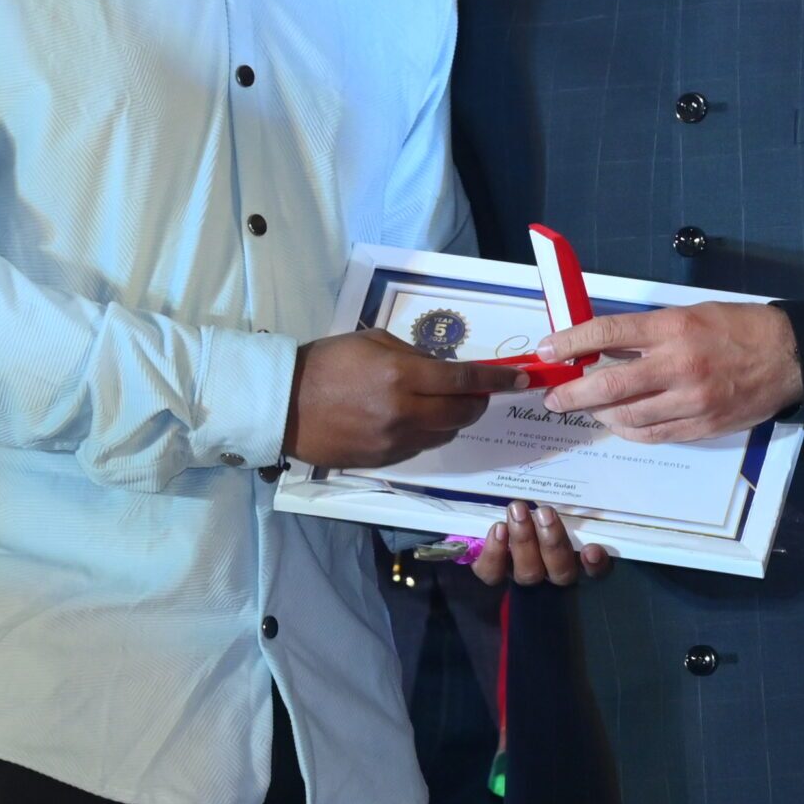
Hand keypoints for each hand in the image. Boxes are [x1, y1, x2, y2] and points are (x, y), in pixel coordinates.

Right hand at [285, 331, 526, 468]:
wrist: (284, 404)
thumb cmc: (326, 362)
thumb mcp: (372, 342)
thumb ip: (413, 356)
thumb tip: (445, 369)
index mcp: (402, 376)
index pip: (464, 379)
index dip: (496, 380)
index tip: (519, 379)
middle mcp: (404, 412)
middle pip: (462, 413)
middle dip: (479, 402)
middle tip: (479, 392)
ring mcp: (395, 441)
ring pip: (444, 434)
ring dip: (453, 419)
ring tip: (443, 404)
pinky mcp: (384, 460)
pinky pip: (420, 447)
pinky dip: (427, 433)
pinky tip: (414, 420)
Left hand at [470, 499, 613, 587]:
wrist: (485, 512)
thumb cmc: (531, 496)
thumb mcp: (552, 492)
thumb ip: (568, 491)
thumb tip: (586, 454)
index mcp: (572, 554)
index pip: (594, 570)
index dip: (596, 566)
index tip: (592, 549)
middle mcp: (549, 569)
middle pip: (560, 572)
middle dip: (553, 542)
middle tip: (545, 511)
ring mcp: (519, 572)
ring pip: (529, 573)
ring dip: (524, 541)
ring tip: (517, 509)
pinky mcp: (491, 571)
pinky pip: (492, 573)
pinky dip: (496, 553)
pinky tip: (497, 529)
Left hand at [538, 301, 801, 443]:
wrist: (788, 356)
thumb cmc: (736, 327)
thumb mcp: (687, 315)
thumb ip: (645, 332)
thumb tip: (600, 345)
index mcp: (673, 328)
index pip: (608, 333)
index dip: (570, 343)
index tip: (547, 350)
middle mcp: (679, 365)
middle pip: (610, 385)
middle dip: (573, 394)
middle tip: (554, 397)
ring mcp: (691, 401)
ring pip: (628, 417)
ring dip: (599, 414)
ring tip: (588, 407)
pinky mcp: (702, 427)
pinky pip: (652, 434)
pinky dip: (628, 430)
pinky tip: (619, 421)